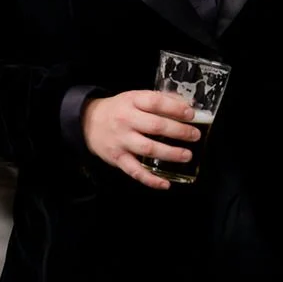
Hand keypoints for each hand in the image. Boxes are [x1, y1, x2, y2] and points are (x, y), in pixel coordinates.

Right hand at [82, 91, 198, 190]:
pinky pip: (135, 171)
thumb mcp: (135, 98)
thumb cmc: (118, 109)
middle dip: (179, 131)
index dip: (176, 108)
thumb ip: (160, 100)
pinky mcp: (117, 158)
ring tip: (187, 155)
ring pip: (148, 148)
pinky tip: (165, 183)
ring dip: (170, 153)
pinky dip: (151, 179)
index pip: (156, 102)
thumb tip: (187, 105)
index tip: (191, 114)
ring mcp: (121, 140)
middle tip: (195, 135)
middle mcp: (126, 120)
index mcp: (132, 101)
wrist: (87, 122)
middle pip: (156, 126)